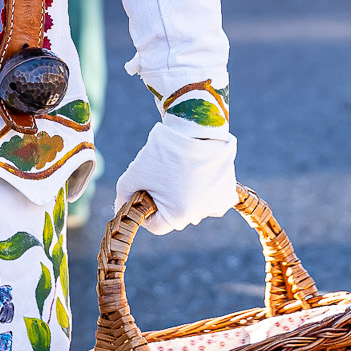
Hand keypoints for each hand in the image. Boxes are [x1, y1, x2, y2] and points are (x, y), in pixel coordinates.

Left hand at [113, 122, 236, 234]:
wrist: (196, 125)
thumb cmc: (164, 151)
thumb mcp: (134, 174)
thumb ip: (124, 196)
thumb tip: (122, 209)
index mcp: (178, 216)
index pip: (155, 225)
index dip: (144, 208)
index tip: (143, 190)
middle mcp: (201, 215)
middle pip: (174, 214)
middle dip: (164, 199)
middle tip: (162, 174)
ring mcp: (217, 204)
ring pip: (192, 205)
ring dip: (184, 193)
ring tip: (180, 168)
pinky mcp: (228, 191)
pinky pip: (209, 197)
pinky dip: (203, 187)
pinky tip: (196, 169)